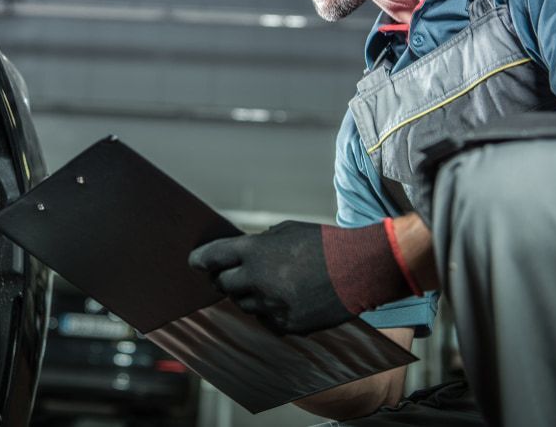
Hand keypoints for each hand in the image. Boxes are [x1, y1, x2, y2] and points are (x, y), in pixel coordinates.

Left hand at [188, 221, 352, 333]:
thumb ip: (262, 242)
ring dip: (247, 296)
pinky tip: (283, 300)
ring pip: (244, 305)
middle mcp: (259, 279)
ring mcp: (272, 305)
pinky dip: (269, 311)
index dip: (199, 260)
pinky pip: (266, 320)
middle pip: (224, 285)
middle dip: (223, 280)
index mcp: (256, 251)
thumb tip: (243, 253)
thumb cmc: (326, 244)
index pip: (213, 257)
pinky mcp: (288, 325)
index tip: (193, 262)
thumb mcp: (289, 231)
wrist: (361, 269)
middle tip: (227, 275)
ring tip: (264, 285)